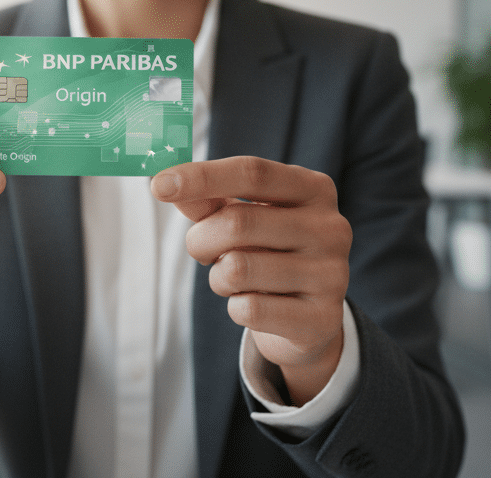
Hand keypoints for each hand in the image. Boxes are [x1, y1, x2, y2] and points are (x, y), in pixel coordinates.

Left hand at [151, 156, 350, 404]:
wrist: (307, 316)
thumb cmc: (267, 251)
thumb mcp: (241, 216)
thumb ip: (207, 200)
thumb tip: (166, 183)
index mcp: (314, 188)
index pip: (253, 172)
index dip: (201, 176)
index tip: (158, 184)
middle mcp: (331, 227)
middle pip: (237, 222)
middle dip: (200, 239)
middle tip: (201, 250)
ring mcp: (332, 274)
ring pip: (237, 269)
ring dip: (218, 277)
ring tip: (233, 278)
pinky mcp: (322, 318)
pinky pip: (249, 309)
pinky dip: (235, 307)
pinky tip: (254, 303)